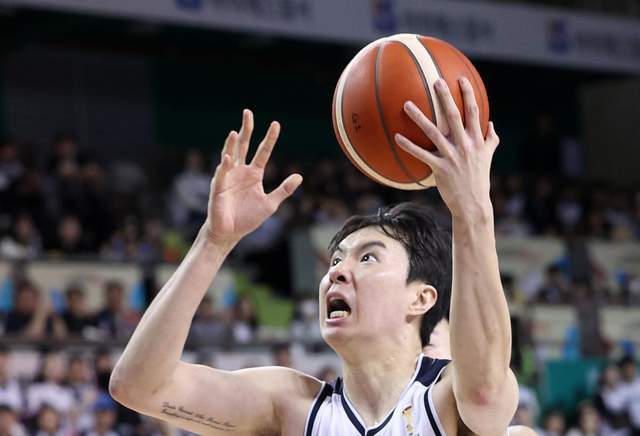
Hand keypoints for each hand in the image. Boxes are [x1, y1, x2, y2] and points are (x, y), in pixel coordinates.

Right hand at [204, 110, 302, 245]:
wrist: (230, 233)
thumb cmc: (248, 218)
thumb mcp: (270, 203)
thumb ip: (284, 189)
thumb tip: (299, 176)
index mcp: (253, 174)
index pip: (262, 151)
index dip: (269, 138)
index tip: (276, 124)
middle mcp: (240, 171)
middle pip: (243, 146)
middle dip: (246, 130)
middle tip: (248, 112)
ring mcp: (228, 177)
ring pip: (230, 155)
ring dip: (232, 144)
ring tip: (235, 132)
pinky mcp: (218, 188)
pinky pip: (222, 174)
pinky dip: (225, 166)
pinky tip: (228, 158)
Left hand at [394, 77, 498, 220]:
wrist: (473, 204)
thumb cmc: (479, 179)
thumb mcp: (488, 157)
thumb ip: (491, 139)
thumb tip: (492, 124)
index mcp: (477, 140)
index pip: (473, 112)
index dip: (468, 94)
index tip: (461, 79)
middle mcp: (465, 145)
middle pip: (453, 116)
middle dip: (445, 97)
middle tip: (436, 81)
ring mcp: (452, 156)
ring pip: (433, 132)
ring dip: (419, 117)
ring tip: (406, 105)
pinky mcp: (440, 168)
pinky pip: (421, 154)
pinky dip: (409, 145)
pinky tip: (397, 136)